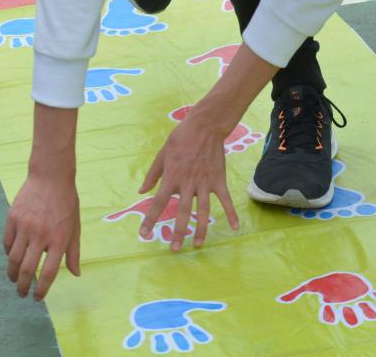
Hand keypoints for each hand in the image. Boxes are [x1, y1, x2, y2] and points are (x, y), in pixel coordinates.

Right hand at [3, 173, 80, 300]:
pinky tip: (11, 258)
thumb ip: (74, 252)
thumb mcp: (75, 227)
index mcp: (59, 240)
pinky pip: (7, 243)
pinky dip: (8, 254)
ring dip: (12, 274)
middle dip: (23, 286)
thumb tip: (76, 274)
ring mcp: (25, 226)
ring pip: (13, 259)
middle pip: (27, 270)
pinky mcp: (13, 218)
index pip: (48, 273)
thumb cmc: (66, 203)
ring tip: (14, 280)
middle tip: (21, 293)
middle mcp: (41, 235)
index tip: (37, 297)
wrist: (51, 176)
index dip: (42, 289)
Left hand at [138, 108, 239, 250]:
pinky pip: (226, 201)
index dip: (150, 220)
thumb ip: (152, 175)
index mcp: (171, 178)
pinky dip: (231, 214)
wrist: (205, 127)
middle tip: (175, 249)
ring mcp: (205, 184)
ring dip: (201, 229)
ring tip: (198, 245)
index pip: (158, 204)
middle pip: (182, 213)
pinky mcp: (218, 181)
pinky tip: (234, 228)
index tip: (144, 235)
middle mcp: (187, 184)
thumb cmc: (180, 139)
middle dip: (178, 233)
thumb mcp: (161, 154)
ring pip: (203, 211)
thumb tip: (141, 191)